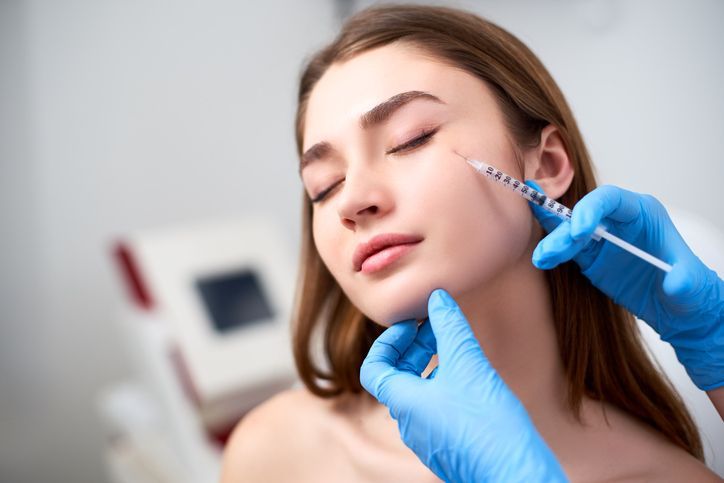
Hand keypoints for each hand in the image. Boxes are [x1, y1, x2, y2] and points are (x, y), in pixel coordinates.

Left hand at [360, 289, 566, 482]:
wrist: (516, 474)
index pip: (373, 368)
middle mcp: (408, 423)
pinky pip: (435, 409)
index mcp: (403, 403)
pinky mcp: (447, 446)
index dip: (387, 341)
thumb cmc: (488, 424)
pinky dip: (444, 385)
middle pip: (397, 376)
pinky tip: (470, 377)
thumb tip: (437, 297)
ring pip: (418, 392)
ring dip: (431, 364)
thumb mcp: (469, 364)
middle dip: (415, 346)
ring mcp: (427, 438)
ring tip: (457, 347)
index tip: (413, 325)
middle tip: (437, 326)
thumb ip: (450, 327)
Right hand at [526, 181, 723, 389]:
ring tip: (541, 258)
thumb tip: (675, 282)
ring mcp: (601, 238)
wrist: (678, 310)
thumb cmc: (690, 288)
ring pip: (570, 232)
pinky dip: (553, 253)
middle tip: (551, 250)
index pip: (610, 199)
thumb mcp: (692, 284)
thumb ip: (684, 280)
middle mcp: (617, 220)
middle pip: (583, 215)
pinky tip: (543, 259)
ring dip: (553, 242)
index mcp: (642, 213)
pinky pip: (567, 249)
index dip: (590, 209)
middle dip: (565, 230)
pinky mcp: (590, 257)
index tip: (578, 231)